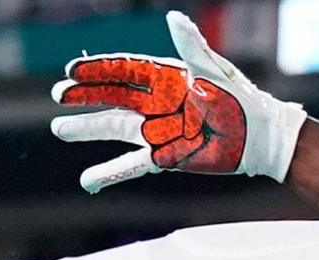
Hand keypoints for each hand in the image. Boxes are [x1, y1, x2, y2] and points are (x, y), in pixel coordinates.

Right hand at [49, 12, 304, 191]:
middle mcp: (157, 103)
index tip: (72, 70)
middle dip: (85, 97)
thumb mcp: (215, 71)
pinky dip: (110, 174)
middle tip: (59, 97)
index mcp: (166, 78)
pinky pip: (132, 166)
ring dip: (87, 130)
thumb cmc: (241, 99)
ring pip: (115, 129)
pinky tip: (88, 182)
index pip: (124, 71)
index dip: (98, 70)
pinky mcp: (165, 157)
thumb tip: (174, 18)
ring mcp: (158, 130)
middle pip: (113, 98)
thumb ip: (192, 46)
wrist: (260, 139)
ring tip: (60, 129)